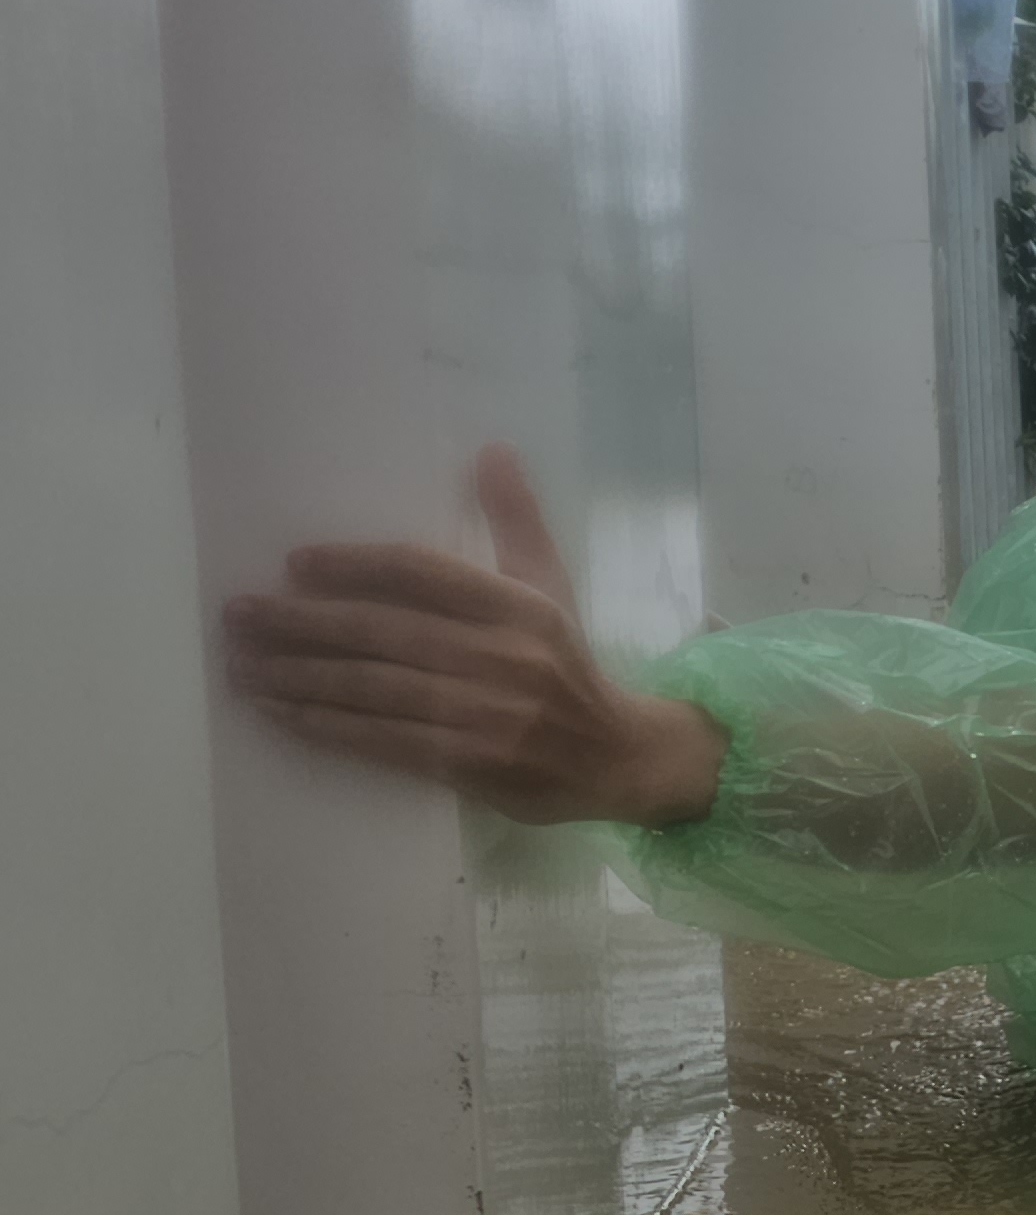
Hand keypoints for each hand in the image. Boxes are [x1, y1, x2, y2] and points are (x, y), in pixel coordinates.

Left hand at [222, 446, 726, 829]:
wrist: (619, 758)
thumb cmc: (569, 666)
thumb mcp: (552, 587)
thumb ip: (516, 521)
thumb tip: (492, 451)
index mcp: (520, 607)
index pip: (422, 574)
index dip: (354, 565)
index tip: (294, 563)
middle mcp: (503, 657)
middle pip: (383, 632)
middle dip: (301, 623)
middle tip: (237, 614)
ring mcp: (486, 714)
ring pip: (373, 688)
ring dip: (298, 677)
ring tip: (240, 665)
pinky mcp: (471, 763)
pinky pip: (383, 739)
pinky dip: (327, 726)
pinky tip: (281, 713)